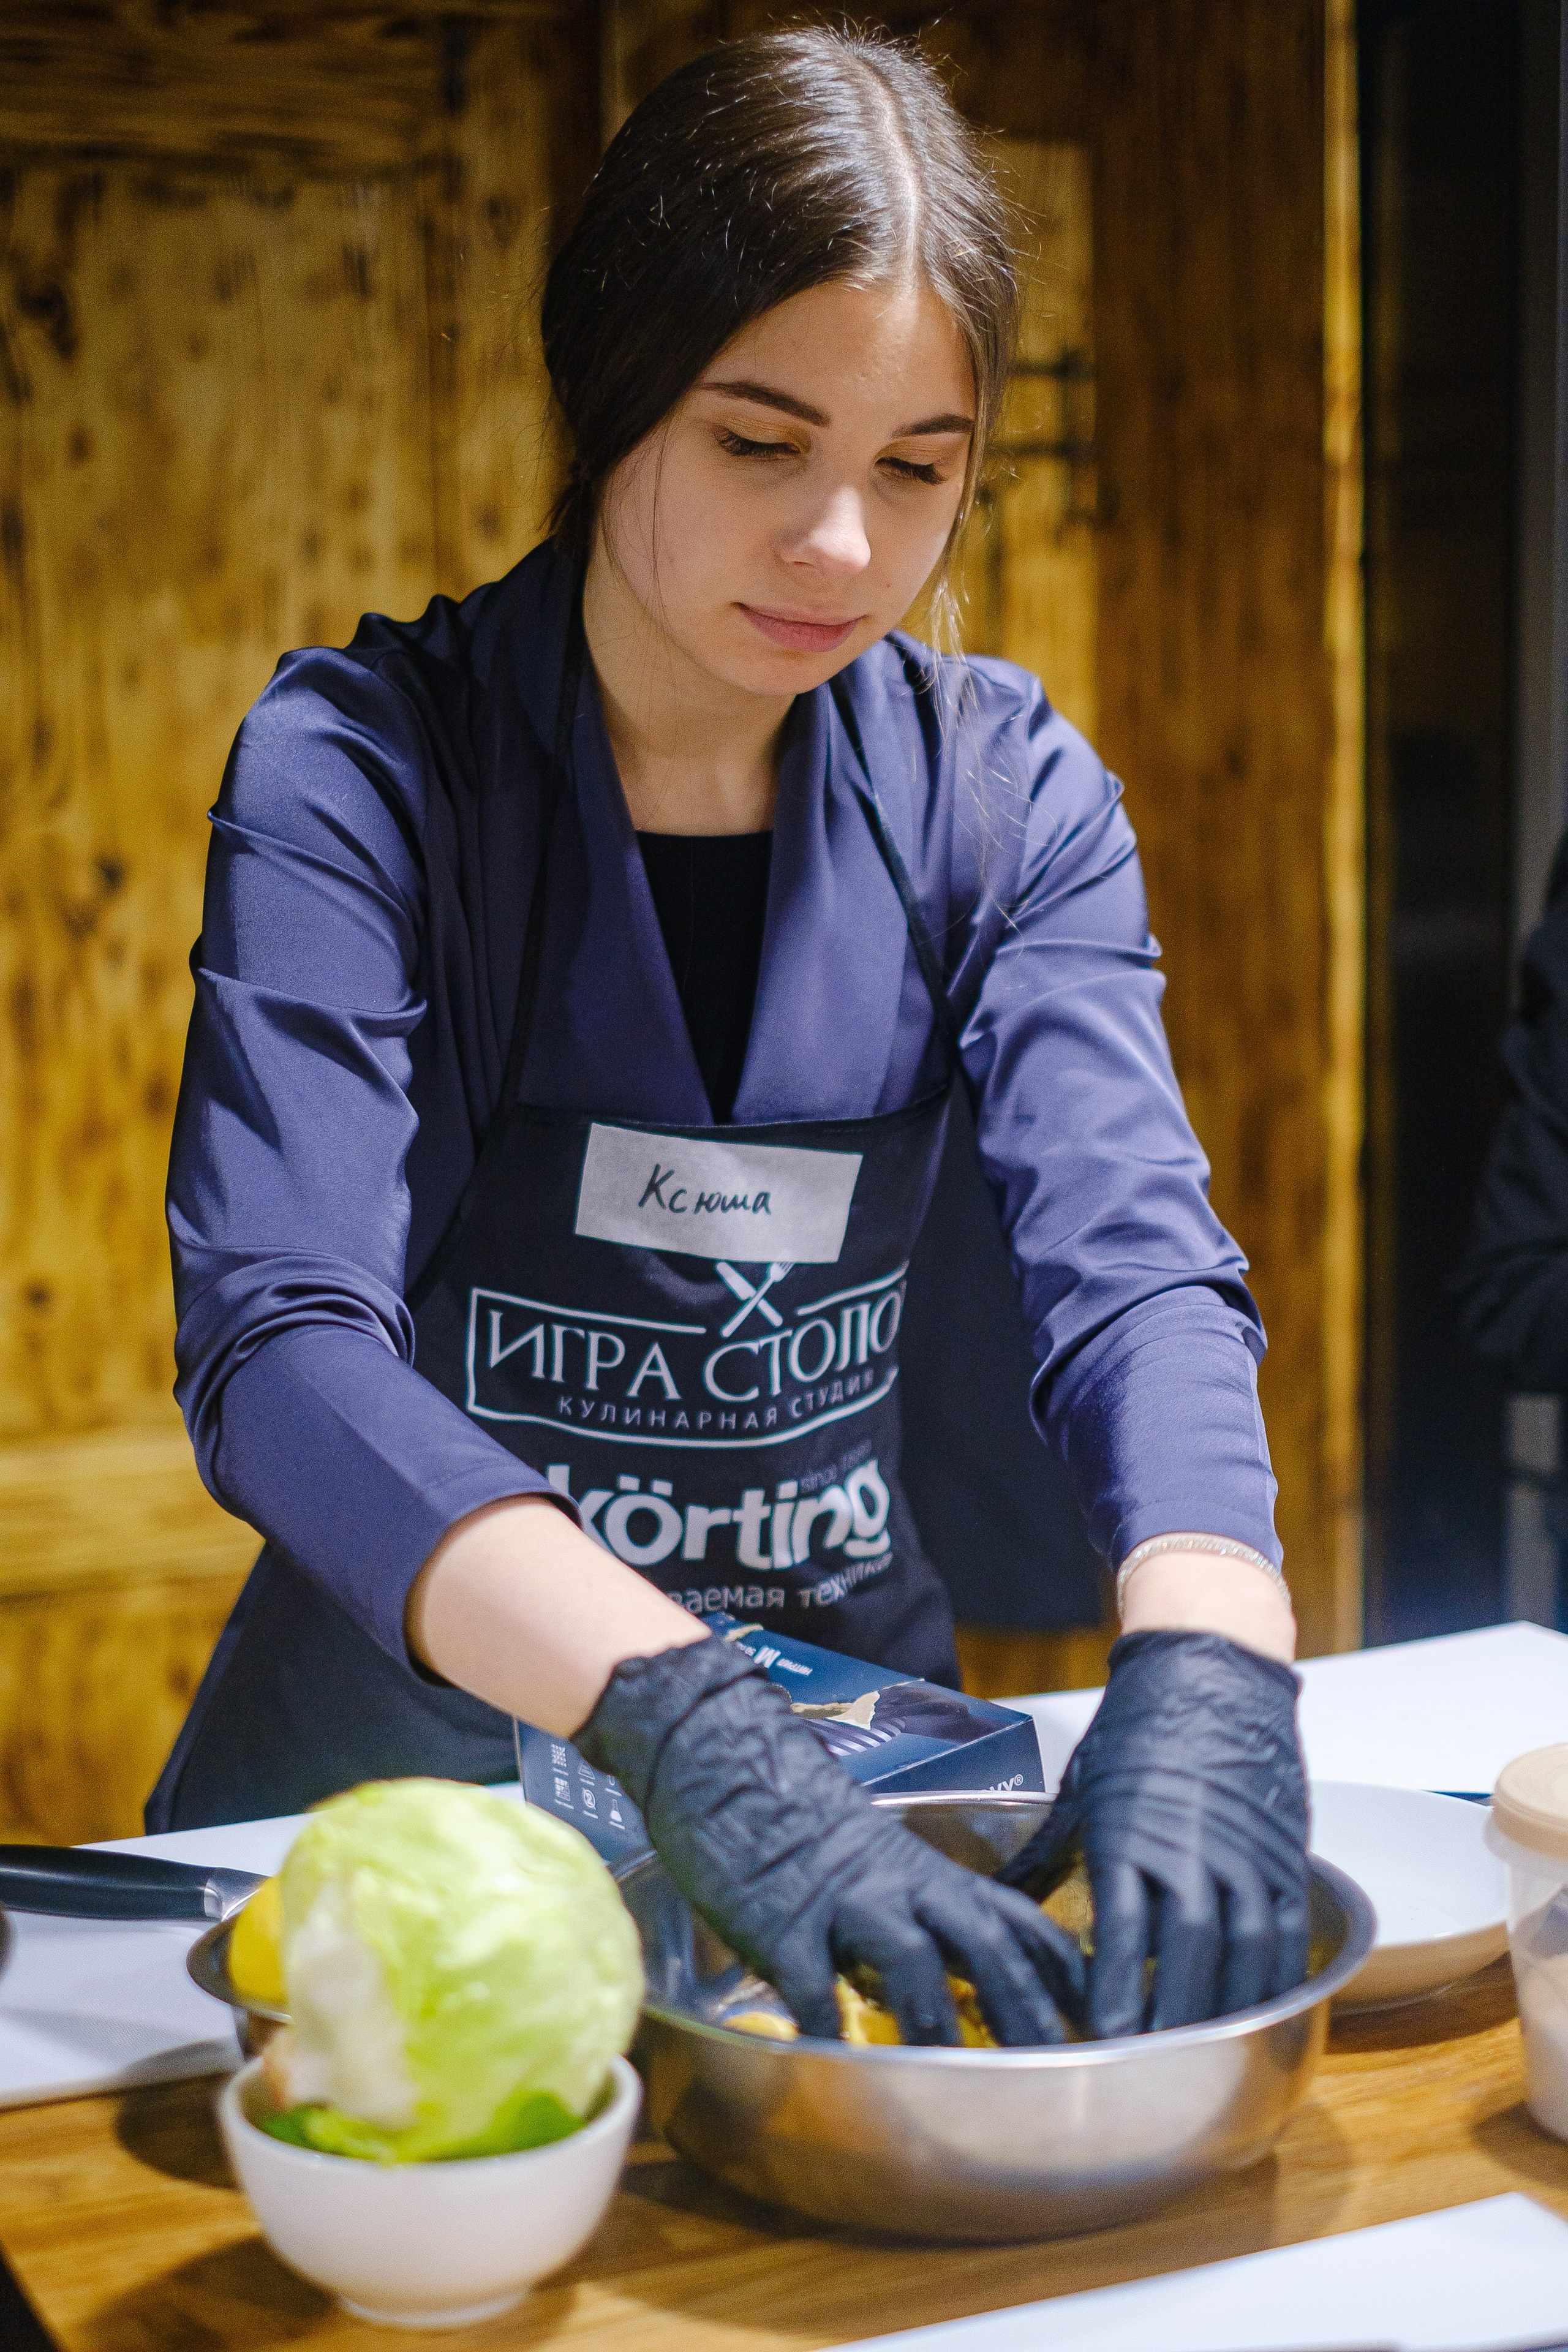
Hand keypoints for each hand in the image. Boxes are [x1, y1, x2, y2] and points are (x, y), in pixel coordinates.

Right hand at [577, 1636, 1083, 2045]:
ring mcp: (842, 1902)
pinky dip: (829, 2022)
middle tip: (1050, 2064)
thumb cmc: (798, 1811)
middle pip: (982, 1941)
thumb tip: (957, 1974)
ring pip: (910, 1957)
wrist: (726, 1759)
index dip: (1058, 1969)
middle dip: (1021, 2005)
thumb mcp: (876, 1855)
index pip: (1015, 1916)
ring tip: (950, 2075)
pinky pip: (813, 1980)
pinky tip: (837, 2060)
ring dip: (935, 2017)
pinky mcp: (782, 1921)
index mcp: (927, 1871)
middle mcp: (899, 1885)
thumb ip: (918, 1907)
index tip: (1091, 2017)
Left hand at [1000, 1631, 1309, 2036]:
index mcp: (1131, 1832)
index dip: (1117, 1992)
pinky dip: (1272, 1975)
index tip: (1102, 2035)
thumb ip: (1046, 1852)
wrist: (1211, 1664)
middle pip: (1189, 1953)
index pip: (1125, 1934)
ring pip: (1243, 1951)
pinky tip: (1256, 2008)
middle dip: (1173, 2015)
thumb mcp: (1082, 1785)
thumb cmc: (1138, 1723)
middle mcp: (1193, 1847)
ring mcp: (1246, 1850)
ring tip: (1204, 2049)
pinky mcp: (1283, 1851)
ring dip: (1226, 2007)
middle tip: (1154, 2062)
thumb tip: (999, 1901)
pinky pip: (1284, 1929)